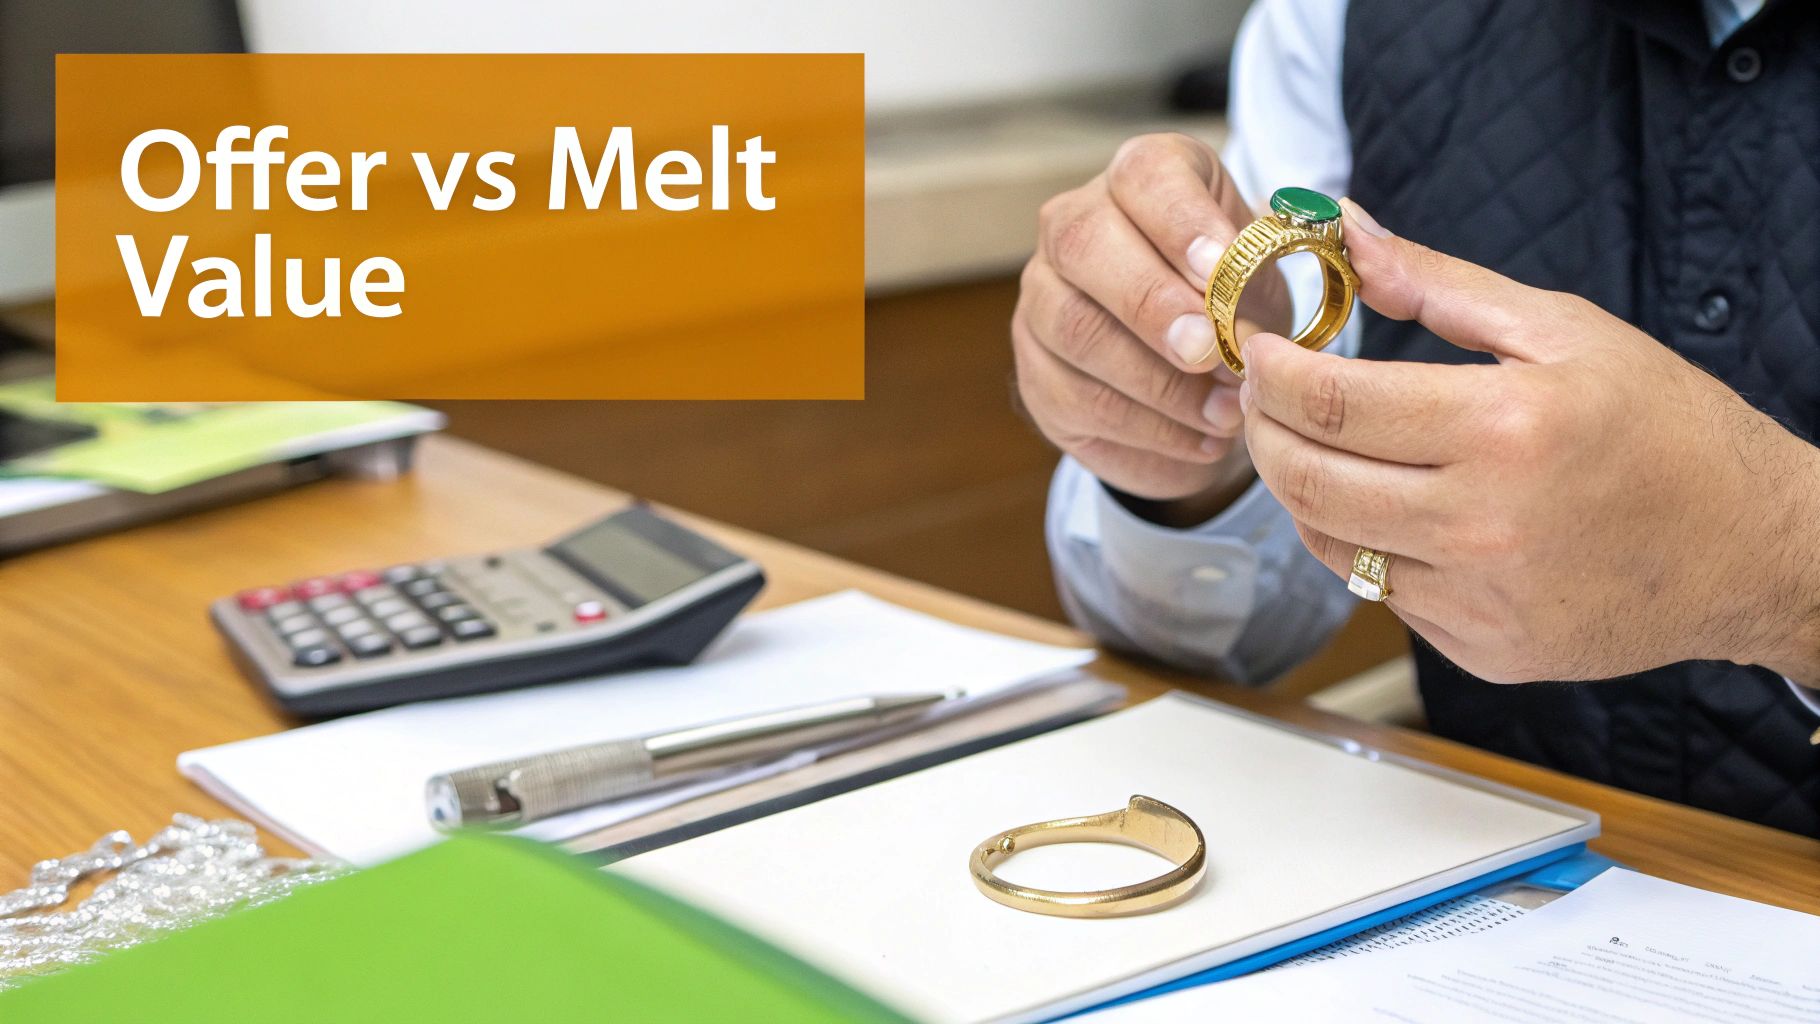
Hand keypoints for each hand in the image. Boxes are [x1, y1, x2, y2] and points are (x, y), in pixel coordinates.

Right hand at [1012, 133, 1291, 524]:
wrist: (1199, 373)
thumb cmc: (1238, 300)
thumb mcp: (1279, 271)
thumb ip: (1313, 259)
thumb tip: (1333, 273)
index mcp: (1140, 180)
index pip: (1142, 175)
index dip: (1179, 221)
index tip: (1222, 267)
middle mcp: (1073, 227)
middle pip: (1084, 246)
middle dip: (1152, 302)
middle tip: (1211, 350)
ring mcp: (1042, 301)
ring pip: (1075, 331)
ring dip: (1157, 380)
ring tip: (1227, 412)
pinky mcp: (1037, 374)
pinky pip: (1078, 400)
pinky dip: (1148, 429)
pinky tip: (1202, 440)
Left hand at [1241, 198, 1819, 683]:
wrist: (1749, 549)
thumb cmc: (1663, 426)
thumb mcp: (1563, 329)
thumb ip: (1438, 285)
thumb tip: (1344, 234)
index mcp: (1506, 429)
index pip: (1332, 403)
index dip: (1270, 374)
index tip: (1254, 350)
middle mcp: (1485, 524)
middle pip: (1309, 481)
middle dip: (1262, 431)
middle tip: (1261, 397)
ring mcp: (1482, 598)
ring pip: (1330, 546)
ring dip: (1299, 491)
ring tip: (1313, 445)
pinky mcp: (1484, 648)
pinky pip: (1382, 595)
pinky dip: (1364, 546)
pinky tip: (1387, 507)